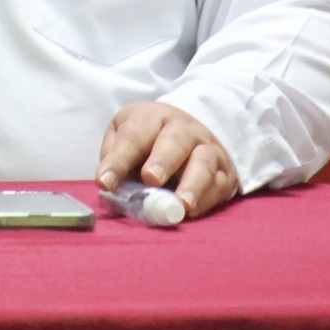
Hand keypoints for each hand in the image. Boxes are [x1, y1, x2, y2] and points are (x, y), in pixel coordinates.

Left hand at [97, 101, 238, 218]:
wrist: (191, 130)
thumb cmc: (149, 138)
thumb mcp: (125, 136)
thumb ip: (114, 159)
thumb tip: (107, 189)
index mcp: (152, 117)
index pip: (133, 136)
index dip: (118, 160)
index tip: (105, 182)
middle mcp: (183, 128)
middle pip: (175, 141)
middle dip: (163, 160)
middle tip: (151, 179)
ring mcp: (207, 148)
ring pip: (203, 163)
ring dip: (192, 184)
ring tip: (181, 204)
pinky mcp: (224, 171)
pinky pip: (218, 185)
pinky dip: (206, 200)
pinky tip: (192, 212)